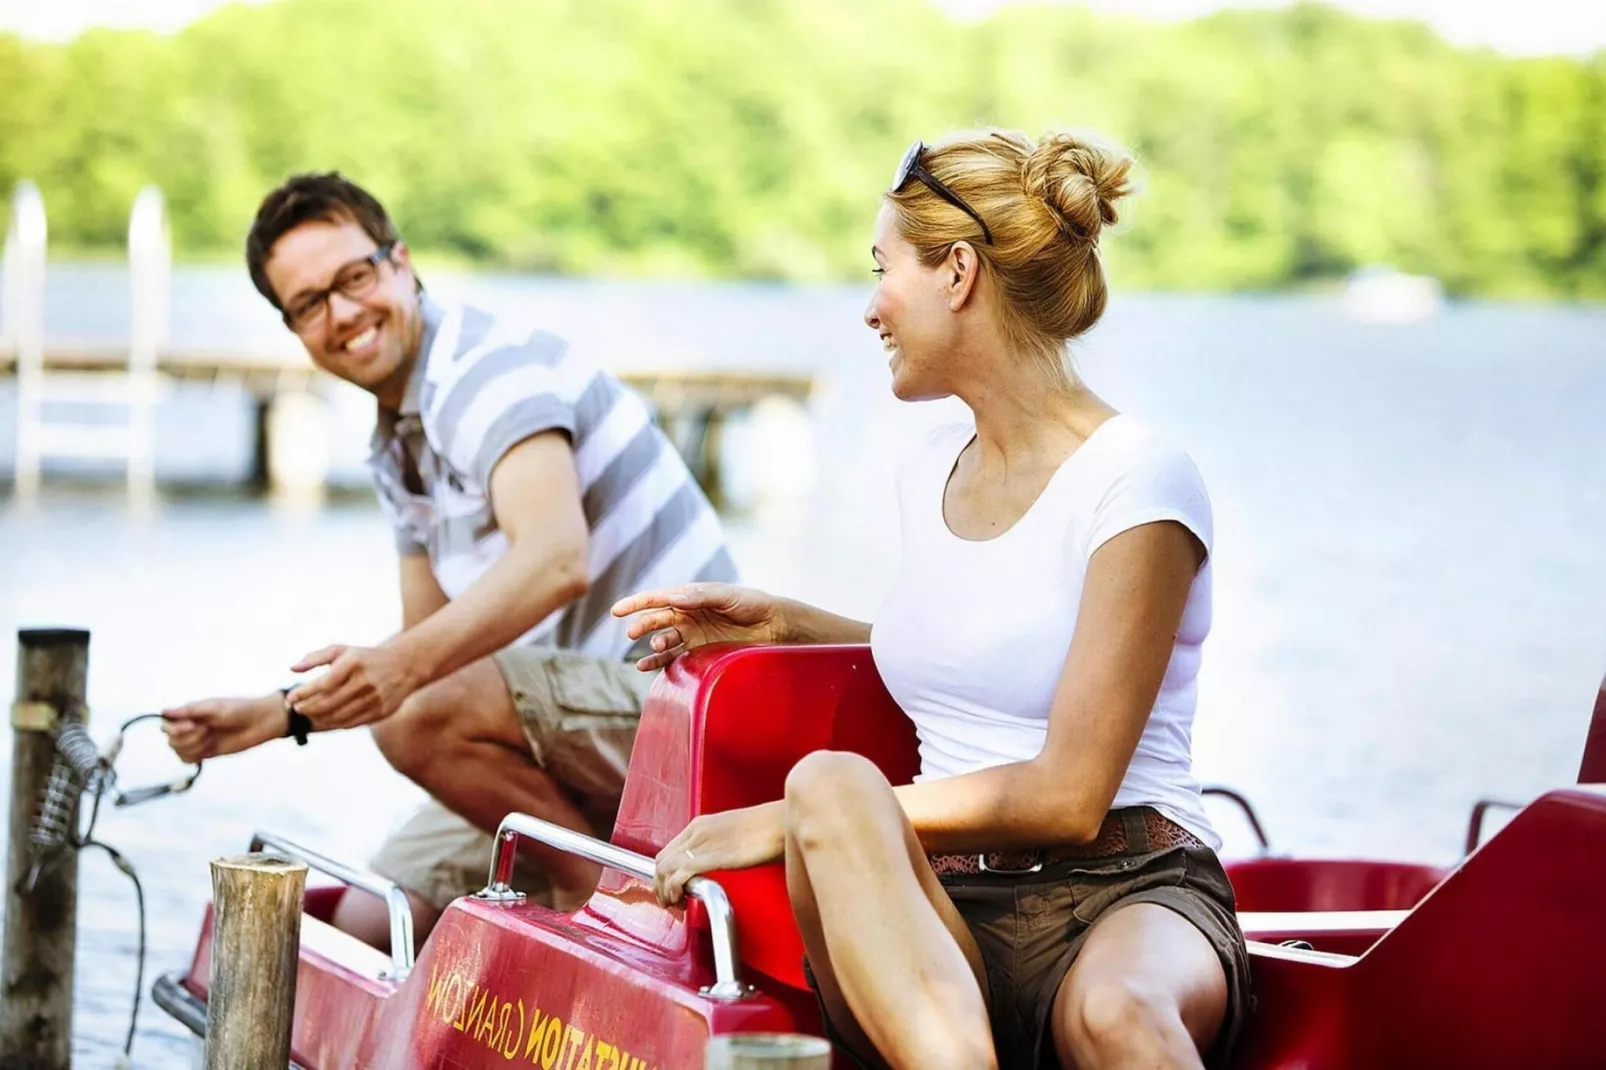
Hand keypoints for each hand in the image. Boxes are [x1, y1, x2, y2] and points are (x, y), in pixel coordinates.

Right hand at [161, 693, 284, 762]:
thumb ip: (190, 710)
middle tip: (209, 730)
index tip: (192, 725)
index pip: (166, 724)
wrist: (260, 722)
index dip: (174, 728)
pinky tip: (209, 748)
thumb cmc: (239, 709)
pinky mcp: (206, 752)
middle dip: (188, 737)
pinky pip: (188, 760)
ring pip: (179, 750)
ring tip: (212, 737)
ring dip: (195, 746)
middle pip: (171, 739)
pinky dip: (195, 756)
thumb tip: (164, 711)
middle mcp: (190, 726)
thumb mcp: (214, 707)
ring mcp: (198, 740)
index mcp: (190, 713)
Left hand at [287, 643, 421, 730]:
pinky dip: (334, 723)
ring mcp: (374, 698)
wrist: (404, 665)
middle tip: (296, 709)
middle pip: (328, 703)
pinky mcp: (380, 711)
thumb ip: (315, 658)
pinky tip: (325, 719)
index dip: (303, 693)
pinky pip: (351, 723)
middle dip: (307, 708)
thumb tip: (292, 669)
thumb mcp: (342, 650)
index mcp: (354, 663)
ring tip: (308, 714)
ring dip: (318, 718)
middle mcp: (365, 681)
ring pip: (338, 716)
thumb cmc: (365, 657)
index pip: (323, 684)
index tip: (290, 698)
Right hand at [611, 583, 785, 671]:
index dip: (636, 604)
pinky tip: (645, 666)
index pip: (657, 598)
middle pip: (656, 619)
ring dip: (654, 644)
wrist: (772, 626)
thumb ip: (700, 596)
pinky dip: (658, 662)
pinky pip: (672, 658)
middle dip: (642, 624)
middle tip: (633, 632)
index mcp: (690, 596)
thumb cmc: (750, 604)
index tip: (617, 610)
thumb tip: (673, 598)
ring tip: (656, 647)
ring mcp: (691, 634)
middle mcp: (686, 615)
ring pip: (663, 640)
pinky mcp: (698, 652)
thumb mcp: (726, 596)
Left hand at [653, 802, 785, 904]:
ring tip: (676, 904)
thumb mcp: (735, 837)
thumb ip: (719, 848)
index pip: (668, 850)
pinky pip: (678, 875)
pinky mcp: (711, 857)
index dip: (664, 874)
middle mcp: (697, 831)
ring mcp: (702, 843)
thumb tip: (716, 865)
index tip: (673, 890)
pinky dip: (673, 890)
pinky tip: (683, 899)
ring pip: (664, 869)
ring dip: (665, 891)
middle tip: (672, 902)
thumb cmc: (769, 830)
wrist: (783, 822)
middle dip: (660, 885)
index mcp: (701, 824)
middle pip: (661, 861)